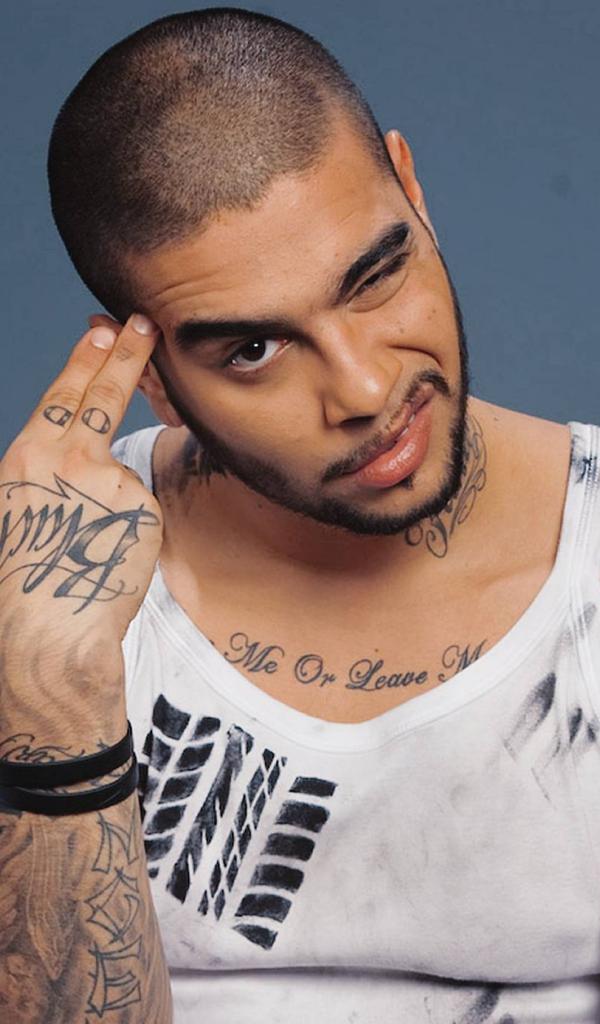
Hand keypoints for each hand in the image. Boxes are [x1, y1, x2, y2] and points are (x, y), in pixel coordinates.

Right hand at [0, 314, 163, 693]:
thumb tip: (75, 454)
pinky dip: (128, 528)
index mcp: (28, 459)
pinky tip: (108, 556)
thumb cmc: (28, 581)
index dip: (86, 361)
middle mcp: (67, 459)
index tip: (103, 332)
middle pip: (103, 395)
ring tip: (88, 544)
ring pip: (121, 476)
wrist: (52, 630)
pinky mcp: (141, 507)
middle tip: (143, 324)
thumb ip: (46, 475)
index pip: (64, 396)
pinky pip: (138, 510)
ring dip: (112, 503)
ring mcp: (108, 480)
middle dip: (125, 354)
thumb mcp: (19, 512)